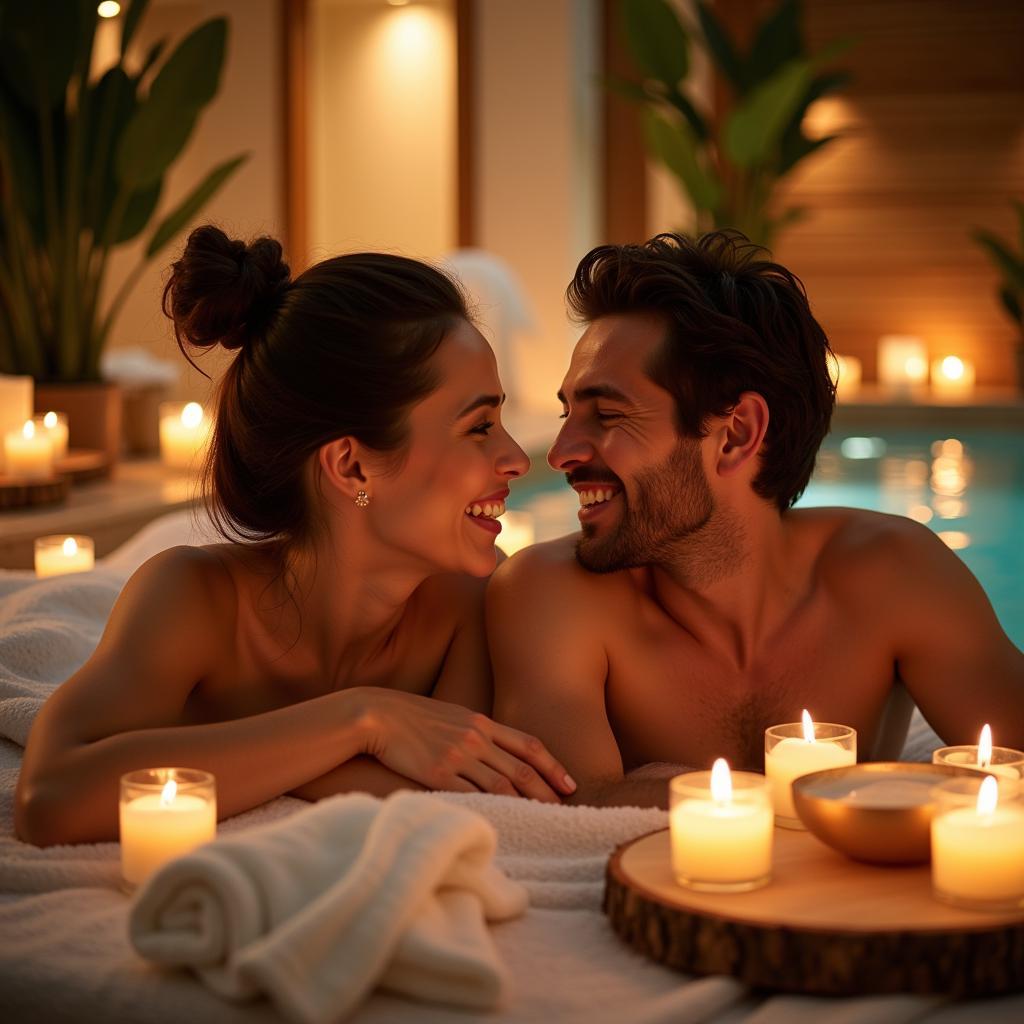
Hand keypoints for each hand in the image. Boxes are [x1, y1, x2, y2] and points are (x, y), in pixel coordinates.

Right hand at [352, 688, 575, 802]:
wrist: (377, 714)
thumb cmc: (411, 716)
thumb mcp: (450, 714)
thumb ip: (474, 730)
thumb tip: (494, 749)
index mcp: (480, 721)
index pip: (528, 744)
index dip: (552, 765)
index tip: (569, 783)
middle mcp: (475, 738)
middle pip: (521, 769)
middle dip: (547, 791)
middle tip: (566, 809)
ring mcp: (457, 756)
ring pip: (502, 786)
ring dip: (526, 805)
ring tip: (543, 820)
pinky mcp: (438, 774)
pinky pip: (472, 796)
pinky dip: (492, 810)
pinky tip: (506, 822)